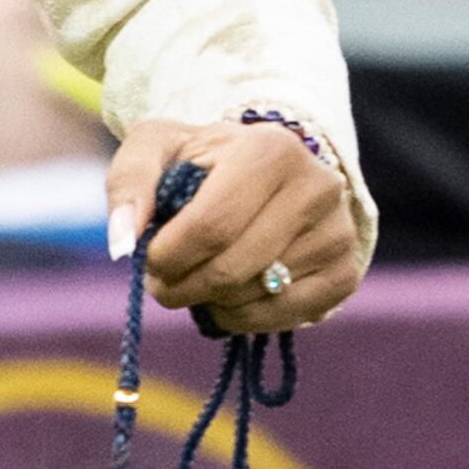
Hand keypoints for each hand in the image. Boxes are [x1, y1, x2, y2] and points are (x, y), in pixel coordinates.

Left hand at [108, 112, 367, 338]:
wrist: (264, 172)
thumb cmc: (201, 163)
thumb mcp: (156, 151)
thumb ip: (129, 187)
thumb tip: (123, 244)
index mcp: (270, 149)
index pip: (210, 226)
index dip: (167, 257)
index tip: (149, 260)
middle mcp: (317, 187)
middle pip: (231, 269)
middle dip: (183, 287)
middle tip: (164, 283)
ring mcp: (338, 232)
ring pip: (255, 296)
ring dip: (211, 302)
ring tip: (199, 279)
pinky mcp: (345, 272)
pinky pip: (286, 317)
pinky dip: (245, 318)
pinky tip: (231, 296)